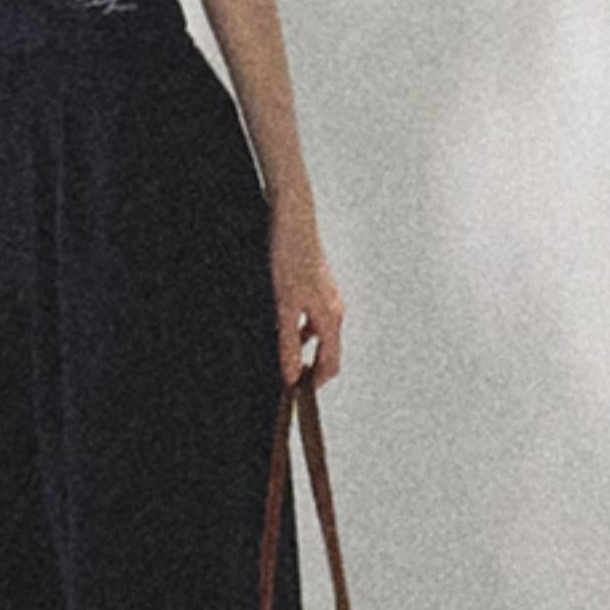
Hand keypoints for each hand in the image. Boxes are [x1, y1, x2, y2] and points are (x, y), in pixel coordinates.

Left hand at [268, 202, 343, 389]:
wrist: (292, 214)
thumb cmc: (290, 254)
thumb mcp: (284, 303)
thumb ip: (288, 342)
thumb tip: (291, 375)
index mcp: (331, 316)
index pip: (330, 363)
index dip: (315, 383)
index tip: (296, 395)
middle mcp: (334, 308)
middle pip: (326, 350)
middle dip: (308, 367)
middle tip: (284, 378)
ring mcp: (326, 294)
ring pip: (317, 332)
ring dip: (300, 346)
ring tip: (276, 352)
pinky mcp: (315, 282)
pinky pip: (310, 315)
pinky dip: (297, 326)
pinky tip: (276, 321)